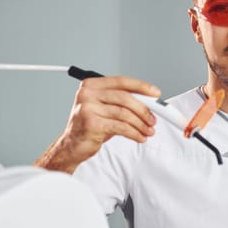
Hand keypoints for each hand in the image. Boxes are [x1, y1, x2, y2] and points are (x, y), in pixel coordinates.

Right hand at [34, 76, 160, 172]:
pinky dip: (134, 133)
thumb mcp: (106, 108)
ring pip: (124, 114)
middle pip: (125, 98)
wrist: (71, 146)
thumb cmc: (91, 126)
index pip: (122, 81)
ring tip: (148, 131)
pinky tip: (140, 137)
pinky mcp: (91, 124)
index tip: (155, 93)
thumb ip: (123, 102)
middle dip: (144, 109)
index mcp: (92, 85)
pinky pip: (121, 127)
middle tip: (153, 119)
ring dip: (141, 124)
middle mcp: (87, 94)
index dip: (141, 86)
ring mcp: (87, 108)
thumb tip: (150, 102)